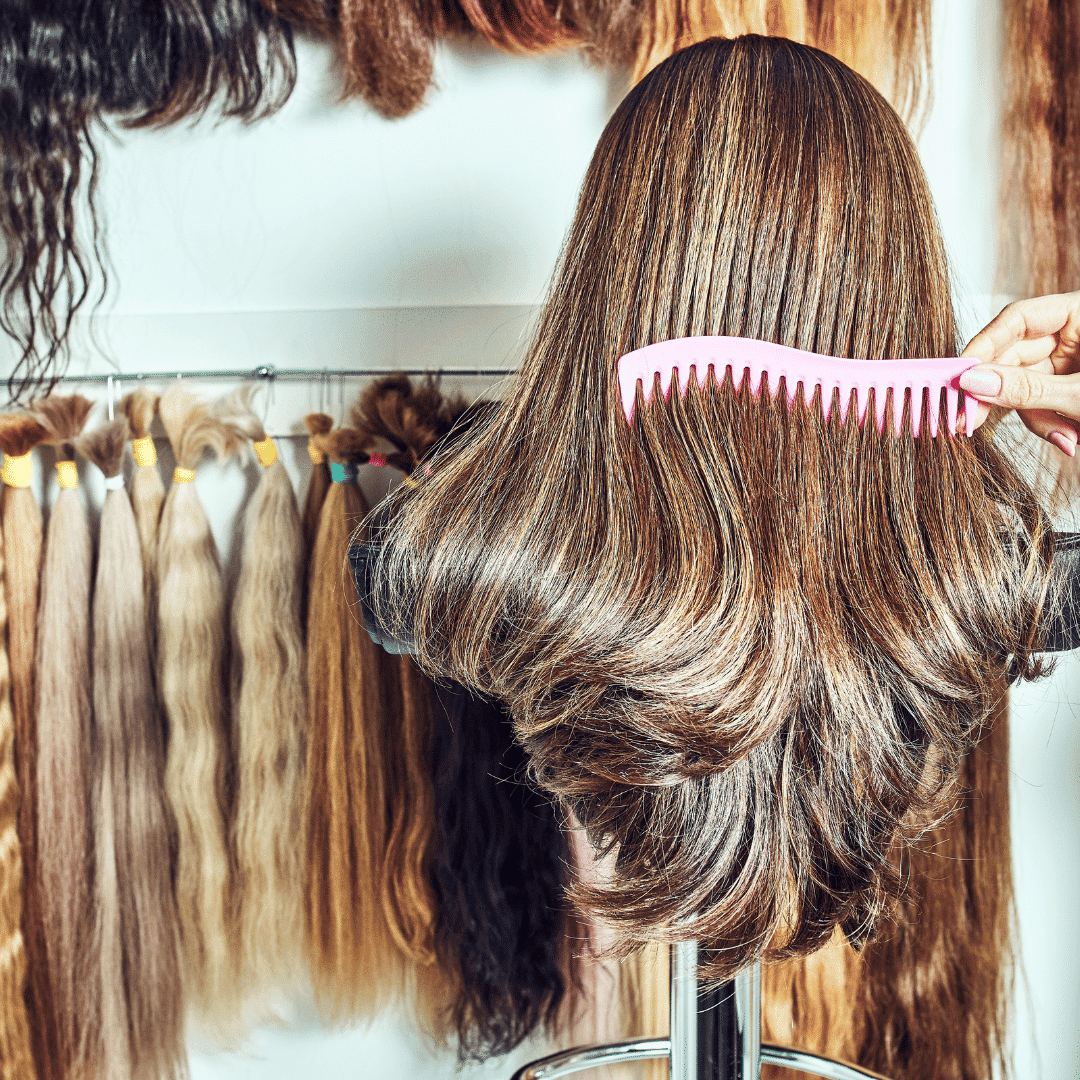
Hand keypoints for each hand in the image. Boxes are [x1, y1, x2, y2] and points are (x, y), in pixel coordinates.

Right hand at [959, 292, 1079, 455]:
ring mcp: (1073, 361)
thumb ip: (1028, 390)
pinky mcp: (1073, 388)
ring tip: (1067, 439)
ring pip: (1026, 388)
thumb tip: (975, 384)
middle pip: (1015, 358)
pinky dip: (1052, 424)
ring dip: (1038, 419)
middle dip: (1006, 396)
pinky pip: (1043, 404)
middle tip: (973, 421)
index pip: (1018, 319)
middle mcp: (1075, 334)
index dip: (984, 347)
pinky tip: (1071, 438)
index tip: (961, 377)